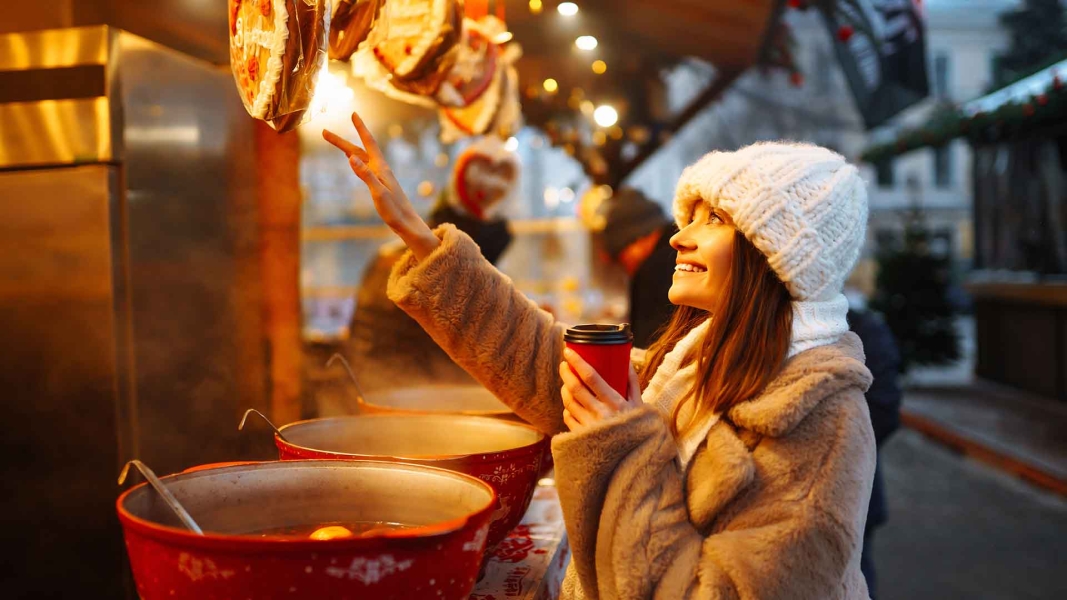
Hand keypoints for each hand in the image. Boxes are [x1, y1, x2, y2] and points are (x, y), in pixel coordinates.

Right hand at [322, 112, 439, 259]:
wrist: (407, 223)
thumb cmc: (394, 210)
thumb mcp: (378, 192)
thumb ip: (365, 175)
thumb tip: (350, 157)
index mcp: (381, 168)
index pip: (368, 143)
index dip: (361, 128)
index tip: (353, 113)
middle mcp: (381, 169)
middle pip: (358, 150)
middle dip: (341, 140)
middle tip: (324, 132)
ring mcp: (380, 176)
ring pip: (360, 158)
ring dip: (347, 148)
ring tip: (335, 141)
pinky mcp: (379, 184)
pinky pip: (364, 166)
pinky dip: (355, 159)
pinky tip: (353, 159)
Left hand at [559, 347, 641, 432]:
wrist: (635, 461)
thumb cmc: (639, 429)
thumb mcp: (640, 405)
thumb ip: (632, 383)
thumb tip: (626, 361)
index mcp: (615, 403)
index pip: (590, 377)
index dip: (577, 362)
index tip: (569, 351)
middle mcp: (599, 414)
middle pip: (574, 388)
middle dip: (566, 372)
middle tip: (564, 364)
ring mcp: (588, 427)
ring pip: (569, 402)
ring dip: (565, 388)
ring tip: (567, 382)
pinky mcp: (581, 438)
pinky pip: (568, 417)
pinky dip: (568, 407)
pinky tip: (572, 404)